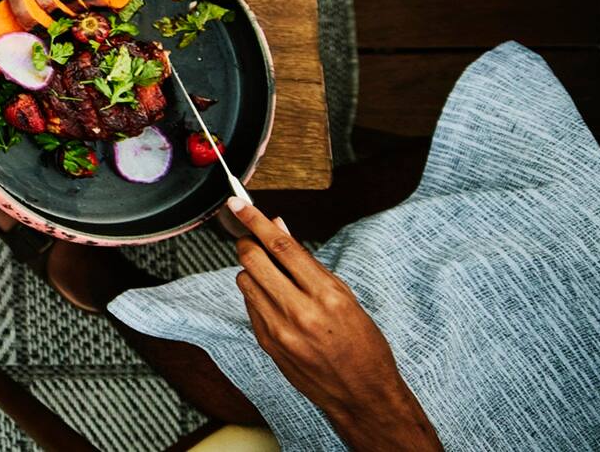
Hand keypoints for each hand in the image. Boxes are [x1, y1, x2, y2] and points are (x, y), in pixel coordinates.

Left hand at [227, 200, 442, 448]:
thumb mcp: (346, 297)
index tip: (237, 203)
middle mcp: (300, 312)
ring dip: (251, 270)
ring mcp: (279, 330)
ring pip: (244, 281)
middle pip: (252, 260)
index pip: (281, 246)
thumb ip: (308, 263)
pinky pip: (248, 305)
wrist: (362, 395)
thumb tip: (280, 227)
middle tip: (250, 237)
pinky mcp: (267, 344)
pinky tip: (275, 301)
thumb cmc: (362, 345)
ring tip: (272, 276)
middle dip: (247, 242)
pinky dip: (256, 295)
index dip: (255, 220)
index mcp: (326, 296)